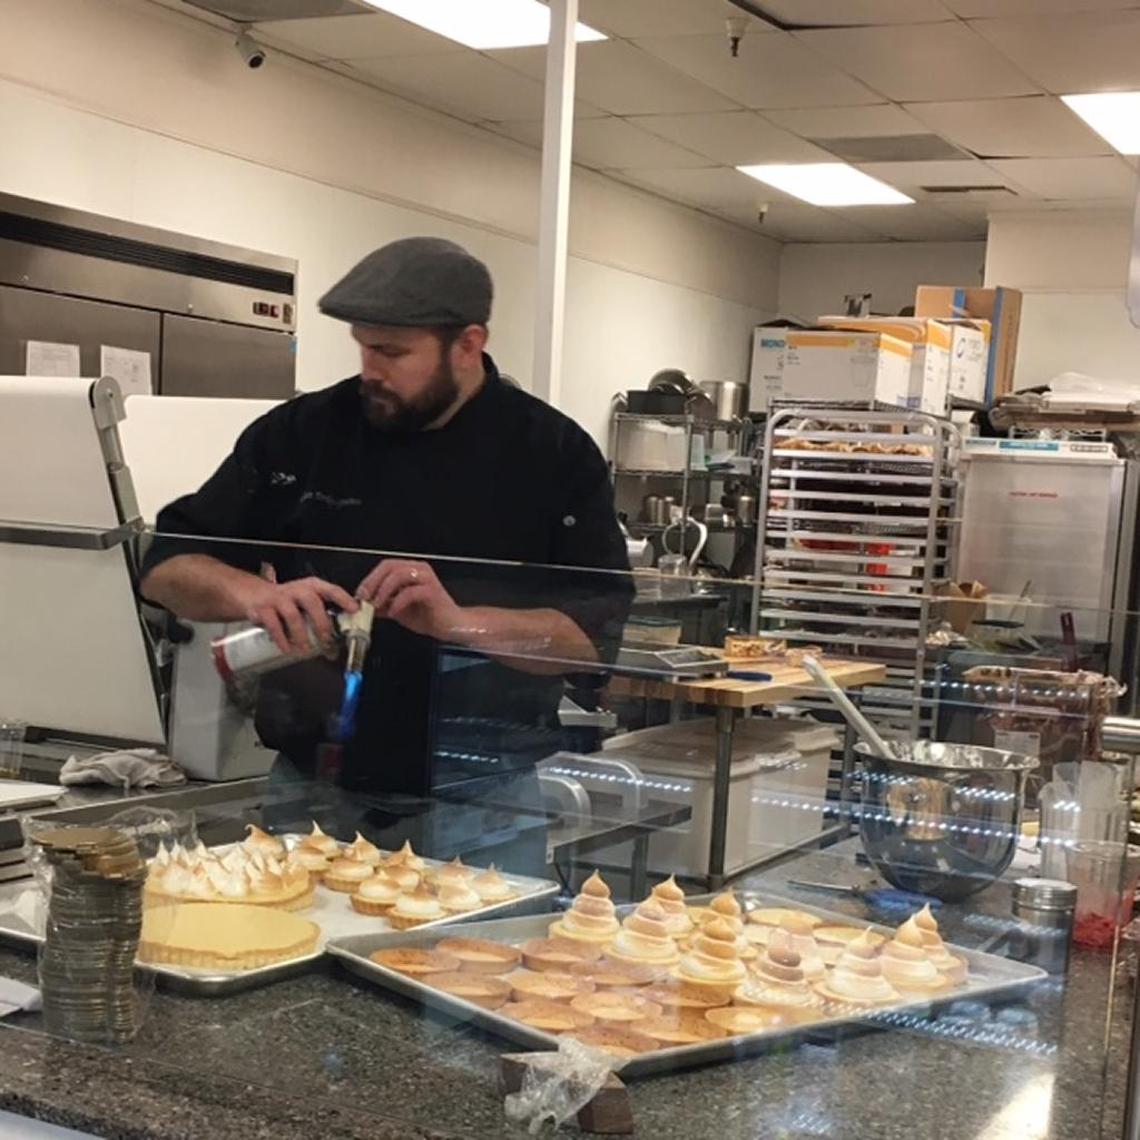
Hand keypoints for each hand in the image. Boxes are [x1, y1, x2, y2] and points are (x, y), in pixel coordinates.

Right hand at [242, 576, 357, 655]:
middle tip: (326, 640)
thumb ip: (321, 615)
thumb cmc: (287, 600)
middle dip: (321, 622)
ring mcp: (279, 598)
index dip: (344, 599)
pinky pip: (273, 625)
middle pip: (312, 602)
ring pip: (293, 615)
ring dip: (301, 635)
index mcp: (312, 587)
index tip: (354, 610)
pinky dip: (281, 639)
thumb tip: (337, 641)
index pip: (331, 590)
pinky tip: (287, 648)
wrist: (255, 594)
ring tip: (306, 650)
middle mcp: (297, 590)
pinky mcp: (263, 609)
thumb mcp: (306, 601)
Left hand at [356, 559, 464, 640]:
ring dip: (383, 591)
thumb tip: (363, 605)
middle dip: (373, 582)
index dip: (370, 578)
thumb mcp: (398, 610)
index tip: (360, 595)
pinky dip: (398, 603)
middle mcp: (419, 569)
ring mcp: (426, 579)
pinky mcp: (432, 591)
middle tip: (364, 598)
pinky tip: (393, 613)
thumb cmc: (429, 616)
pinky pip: (410, 592)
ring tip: (376, 606)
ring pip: (398, 575)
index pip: (385, 566)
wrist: (451, 626)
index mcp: (411, 570)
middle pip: (389, 566)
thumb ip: (383, 605)